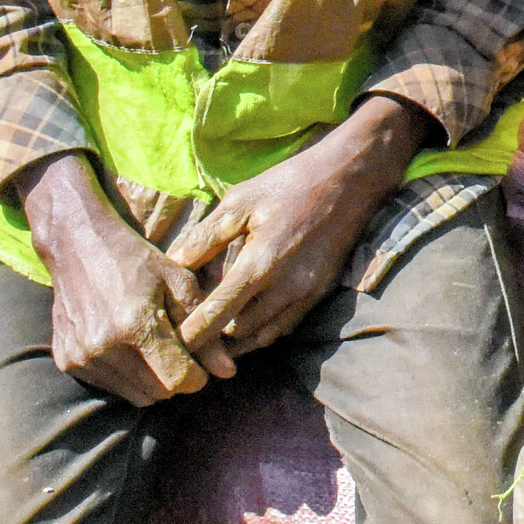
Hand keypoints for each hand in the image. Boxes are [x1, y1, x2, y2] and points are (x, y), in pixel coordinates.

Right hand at [26, 153, 207, 404]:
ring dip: (150, 380)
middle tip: (177, 352)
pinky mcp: (66, 361)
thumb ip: (205, 332)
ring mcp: (81, 357)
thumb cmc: (136, 259)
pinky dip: (124, 376)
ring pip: (134, 395)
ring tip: (150, 346)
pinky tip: (124, 345)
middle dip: (175, 379)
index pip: (178, 381)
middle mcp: (103, 347)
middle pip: (158, 393)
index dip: (196, 376)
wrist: (77, 245)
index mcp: (134, 325)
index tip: (199, 362)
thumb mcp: (179, 284)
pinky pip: (109, 387)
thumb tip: (228, 373)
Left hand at [167, 94, 423, 371]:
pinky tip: (245, 324)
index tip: (173, 344)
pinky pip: (285, 326)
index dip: (193, 333)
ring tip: (212, 338)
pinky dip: (262, 331)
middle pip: (238, 332)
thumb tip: (174, 263)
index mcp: (260, 263)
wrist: (351, 179)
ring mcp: (306, 294)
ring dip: (237, 339)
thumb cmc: (291, 183)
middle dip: (212, 337)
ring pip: (263, 336)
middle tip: (189, 330)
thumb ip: (206, 236)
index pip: (218, 313)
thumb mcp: (241, 200)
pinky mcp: (319, 293)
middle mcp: (285, 288)